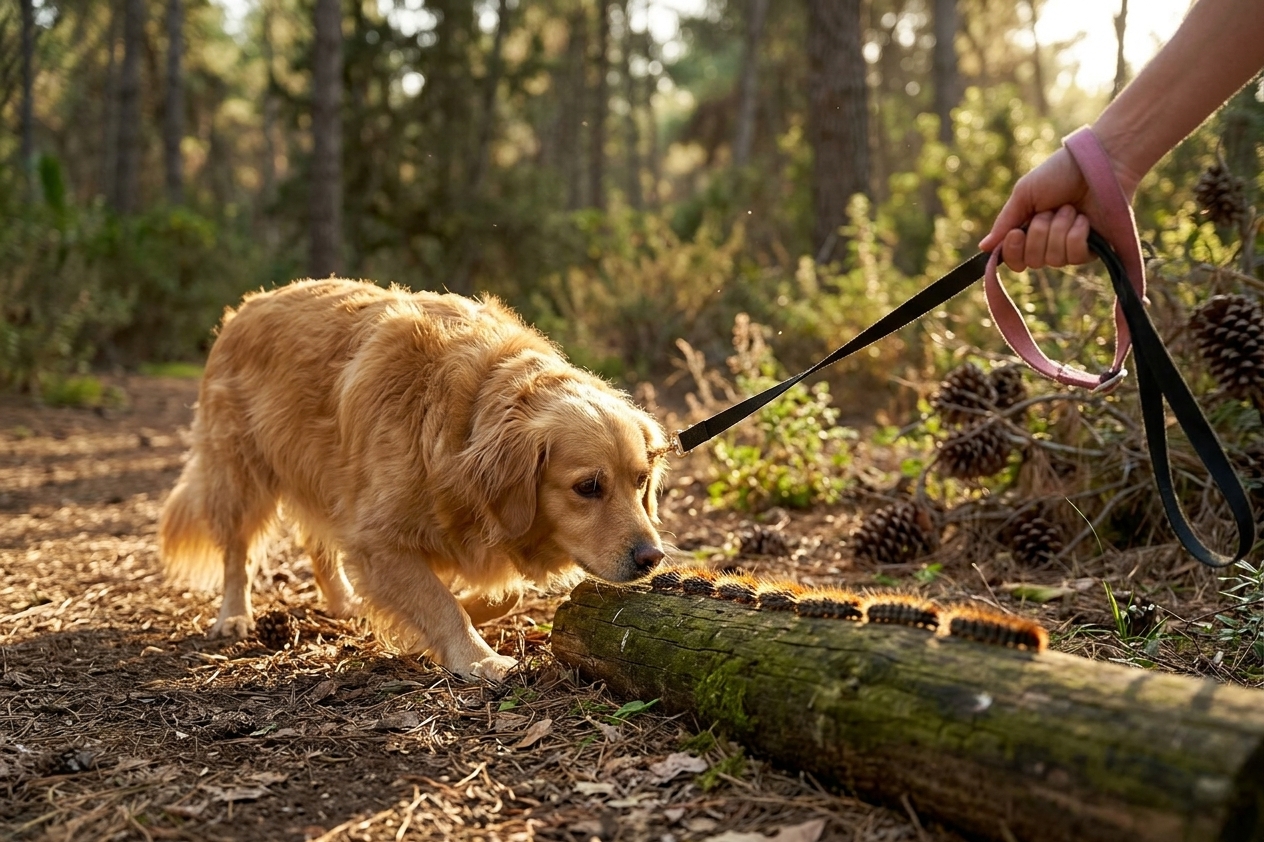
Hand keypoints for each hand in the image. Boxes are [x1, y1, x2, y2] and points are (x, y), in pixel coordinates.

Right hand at [979, 147, 1096, 271]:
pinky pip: (1074, 256)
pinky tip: (1084, 219)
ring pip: (1054, 260)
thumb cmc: (1060, 173)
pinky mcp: (1093, 250)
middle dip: (1040, 233)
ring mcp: (1070, 248)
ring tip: (1070, 209)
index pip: (1015, 260)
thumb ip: (1005, 222)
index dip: (1013, 251)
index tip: (1017, 233)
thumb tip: (984, 247)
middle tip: (1050, 210)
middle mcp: (1049, 243)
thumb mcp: (1024, 194)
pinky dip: (1076, 234)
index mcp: (1030, 230)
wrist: (1098, 163)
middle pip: (1033, 261)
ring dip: (1059, 230)